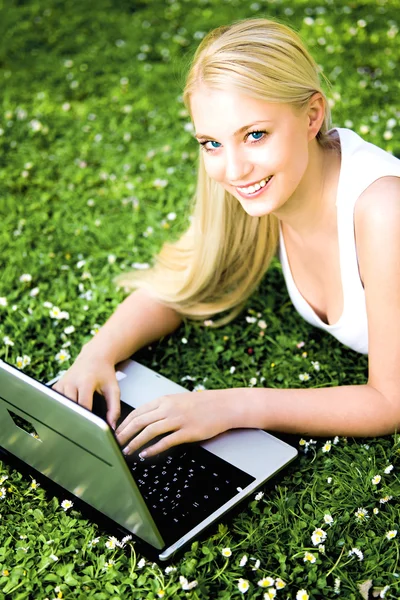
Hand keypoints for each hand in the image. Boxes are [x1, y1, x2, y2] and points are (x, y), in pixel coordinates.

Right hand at [52, 348, 120, 429]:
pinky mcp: (56, 386)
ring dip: (68, 414)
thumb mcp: (113, 389)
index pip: (83, 406)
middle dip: (76, 419)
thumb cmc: (105, 373)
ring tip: (75, 421)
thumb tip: (111, 426)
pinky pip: (56, 402)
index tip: (91, 429)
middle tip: (82, 430)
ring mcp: (62, 383)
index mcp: (86, 381)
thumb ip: (114, 408)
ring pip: (61, 406)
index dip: (87, 419)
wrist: (94, 357)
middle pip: (70, 407)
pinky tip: (68, 412)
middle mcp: (71, 382)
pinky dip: (62, 408)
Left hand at [115, 389, 241, 456]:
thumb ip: (162, 408)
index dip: (124, 423)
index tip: (116, 432)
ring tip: (127, 451)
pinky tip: (145, 454)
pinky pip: (165, 441)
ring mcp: (178, 419)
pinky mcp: (187, 431)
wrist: (224, 405)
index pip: (138, 411)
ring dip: (135, 442)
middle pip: (139, 421)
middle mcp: (168, 408)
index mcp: (164, 400)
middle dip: (124, 434)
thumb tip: (145, 419)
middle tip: (115, 443)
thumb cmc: (203, 404)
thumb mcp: (178, 400)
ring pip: (149, 431)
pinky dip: (152, 449)